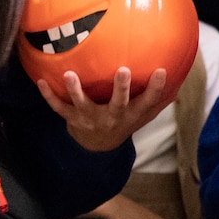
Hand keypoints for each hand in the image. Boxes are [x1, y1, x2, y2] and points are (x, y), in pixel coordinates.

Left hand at [35, 67, 171, 152]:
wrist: (97, 147)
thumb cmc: (122, 122)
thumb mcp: (141, 115)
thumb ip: (157, 99)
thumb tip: (178, 76)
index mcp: (131, 115)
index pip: (148, 102)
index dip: (156, 88)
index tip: (161, 71)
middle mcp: (112, 117)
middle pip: (118, 103)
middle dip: (121, 88)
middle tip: (123, 71)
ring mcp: (90, 118)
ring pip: (83, 104)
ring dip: (76, 90)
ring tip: (70, 75)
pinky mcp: (72, 119)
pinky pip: (59, 107)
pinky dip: (49, 96)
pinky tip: (41, 81)